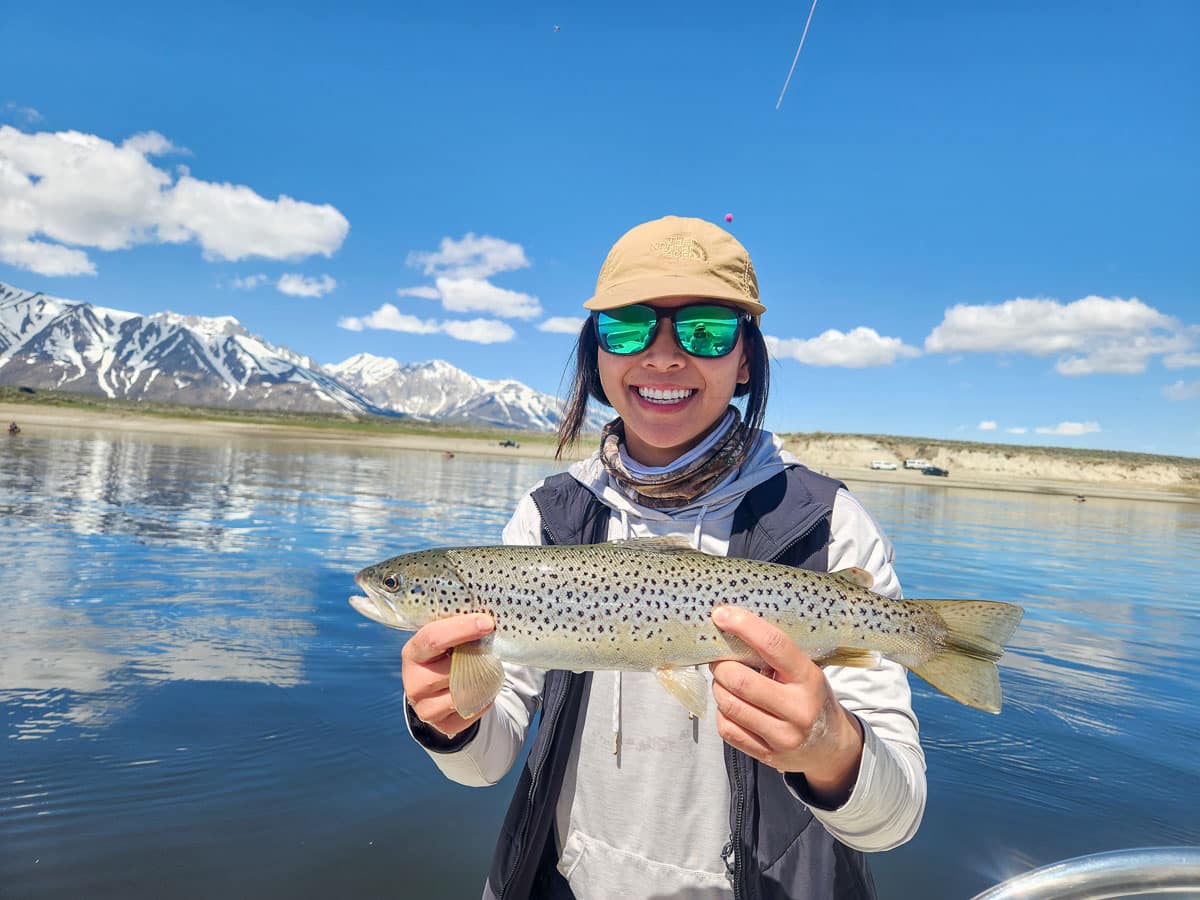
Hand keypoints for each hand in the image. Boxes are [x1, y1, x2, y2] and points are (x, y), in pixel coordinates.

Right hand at [401, 614, 494, 737]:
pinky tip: (483, 689)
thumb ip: (460, 628)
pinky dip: (484, 699)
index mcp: (413, 652)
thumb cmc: (447, 654)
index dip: (462, 629)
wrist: (439, 689)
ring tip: (486, 669)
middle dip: (476, 658)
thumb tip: (487, 618)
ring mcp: (424, 706)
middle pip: (452, 668)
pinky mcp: (441, 724)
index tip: (488, 623)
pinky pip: (471, 711)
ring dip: (483, 680)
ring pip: (464, 692)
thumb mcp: (447, 638)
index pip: (433, 638)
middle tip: (489, 650)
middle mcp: (413, 681)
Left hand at [709, 606, 864, 806]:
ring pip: (729, 705)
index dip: (744, 626)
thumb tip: (731, 630)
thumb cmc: (812, 698)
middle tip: (720, 659)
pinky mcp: (767, 755)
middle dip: (721, 665)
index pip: (774, 645)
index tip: (721, 614)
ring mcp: (783, 736)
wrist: (831, 748)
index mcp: (809, 679)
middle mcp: (798, 709)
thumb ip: (777, 657)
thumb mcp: (807, 673)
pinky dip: (723, 712)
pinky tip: (734, 706)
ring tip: (726, 682)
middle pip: (740, 680)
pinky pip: (727, 728)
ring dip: (719, 688)